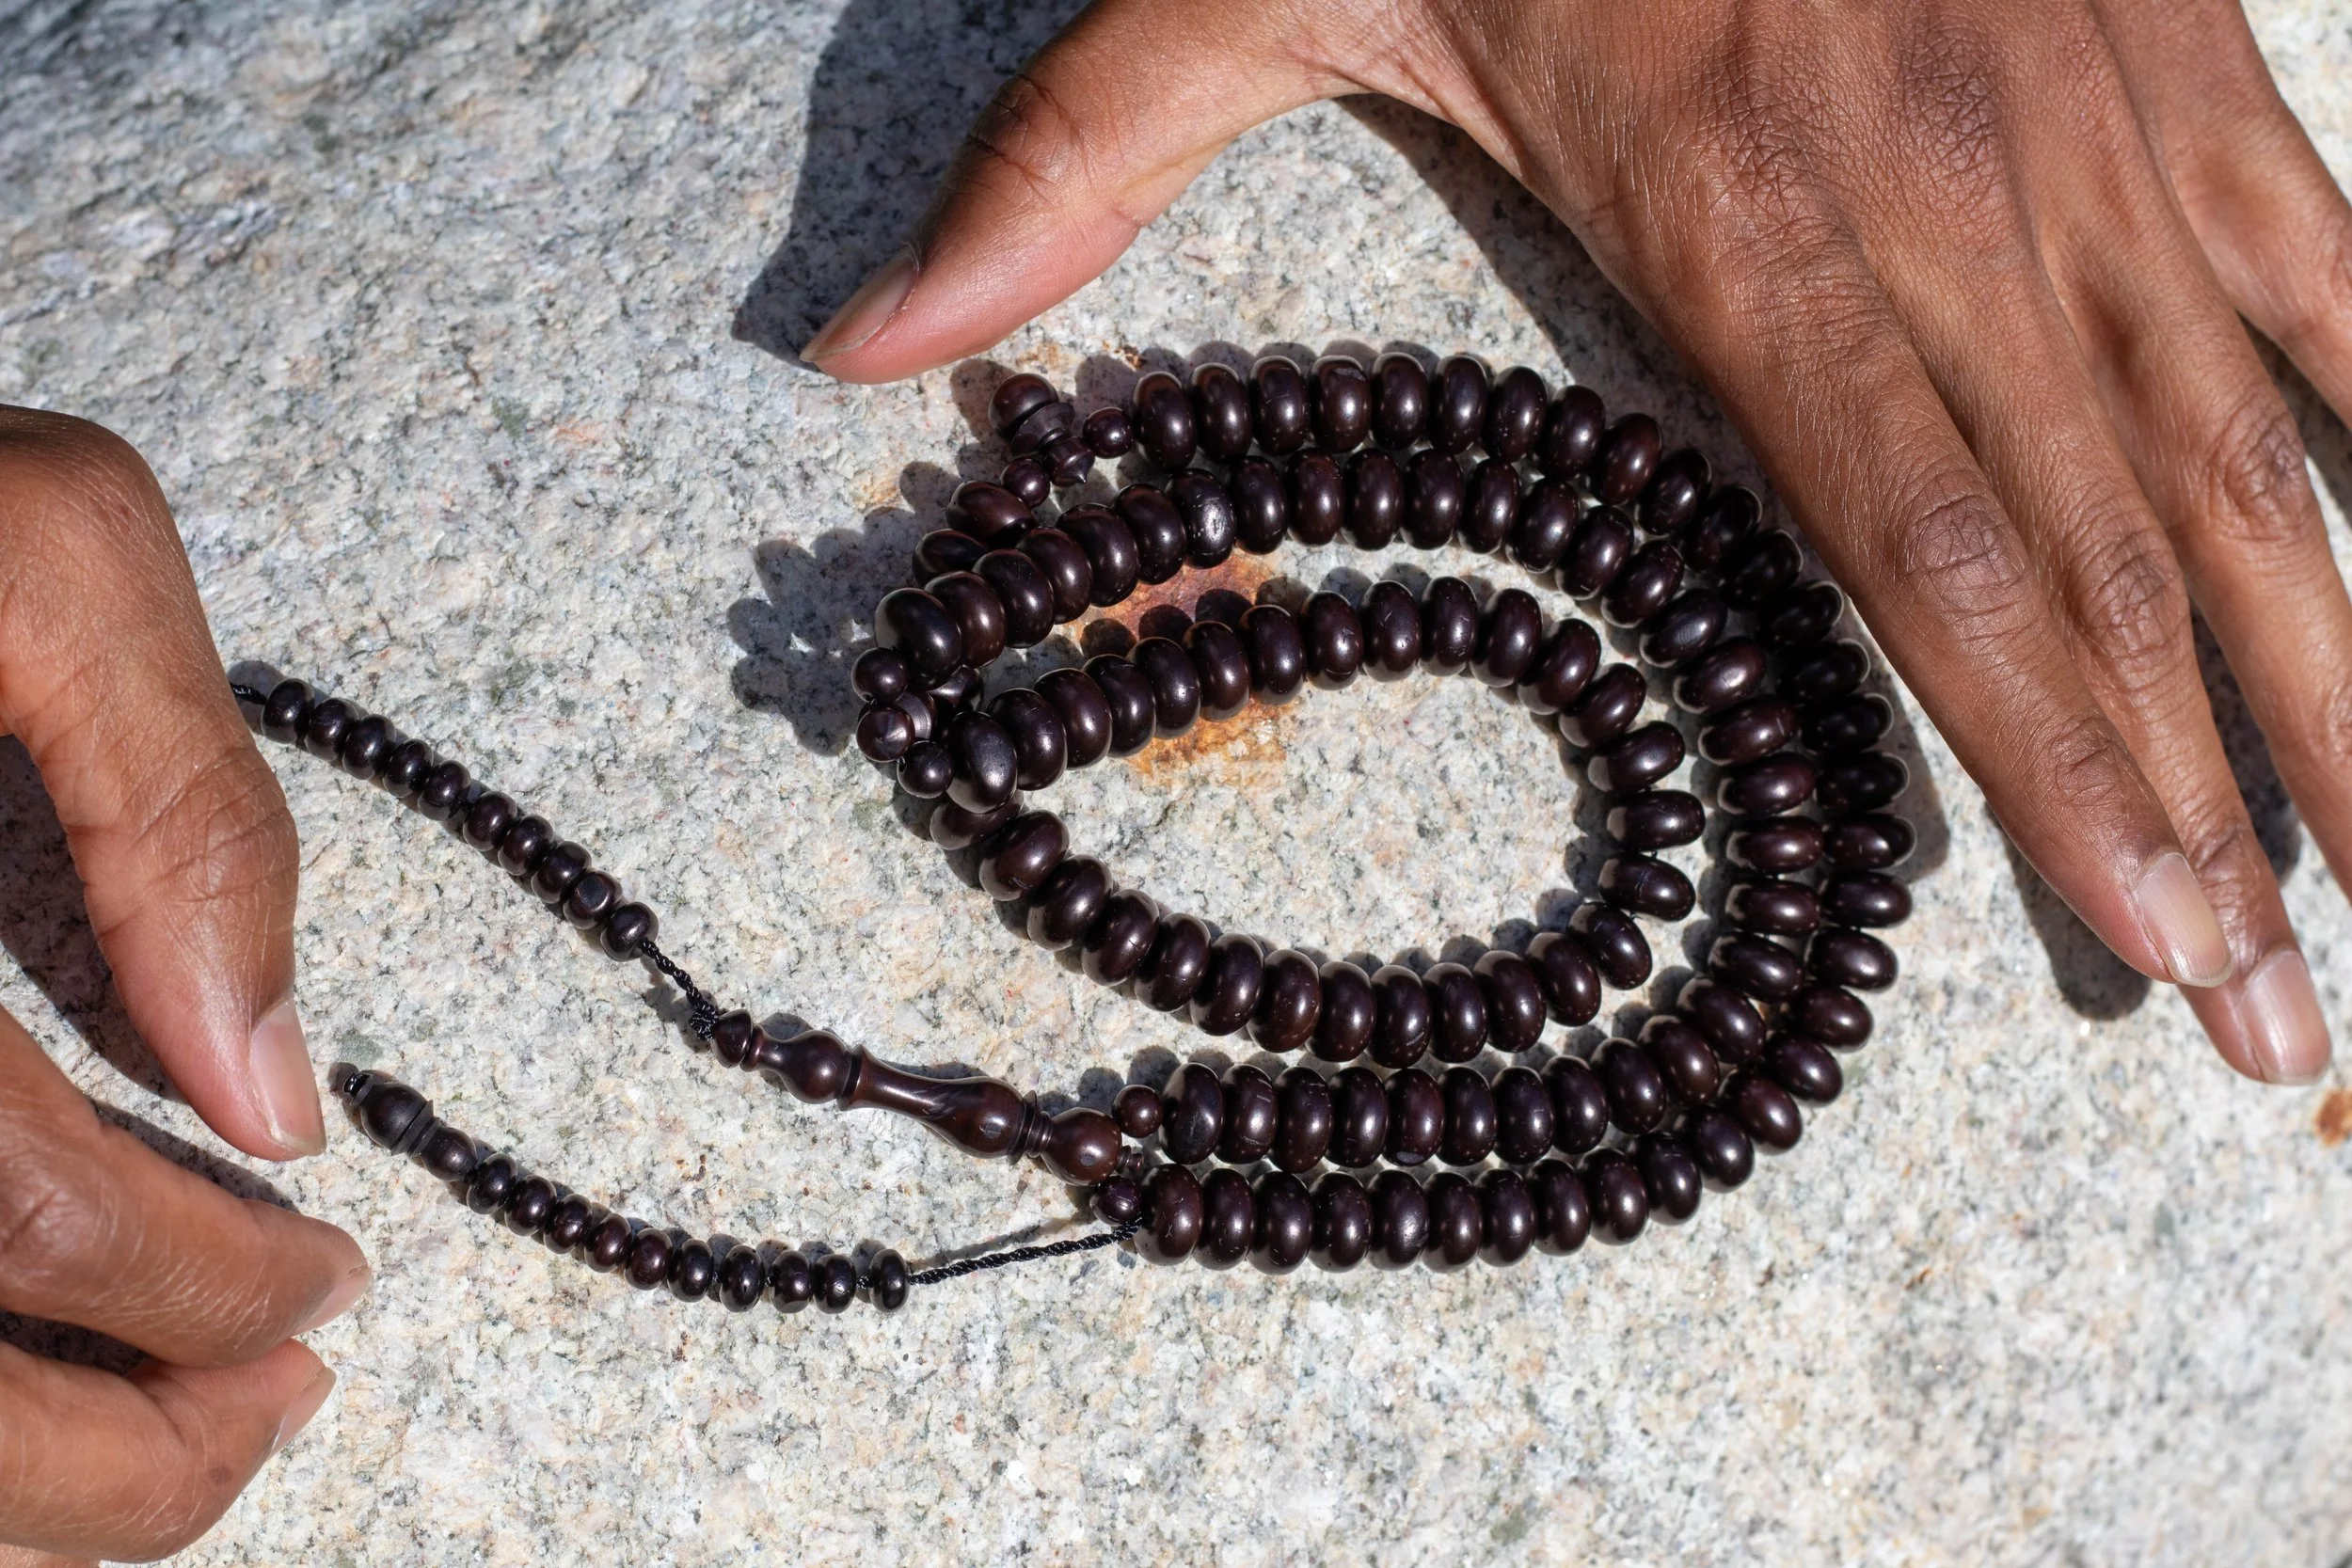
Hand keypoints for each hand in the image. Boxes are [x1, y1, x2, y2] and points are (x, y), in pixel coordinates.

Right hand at [0, 409, 367, 1561]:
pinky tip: (25, 1350)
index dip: (207, 1289)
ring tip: (179, 1428)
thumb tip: (268, 1089)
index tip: (330, 1283)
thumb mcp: (27, 547)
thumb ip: (178, 802)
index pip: (27, 1222)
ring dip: (15, 1483)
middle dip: (117, 1464)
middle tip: (276, 1406)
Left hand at [801, 0, 2350, 1085]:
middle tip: (2287, 1027)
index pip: (1926, 546)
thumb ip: (1072, 167)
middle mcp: (1962, 203)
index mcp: (1741, 219)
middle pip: (2114, 557)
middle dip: (2228, 803)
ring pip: (2263, 454)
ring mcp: (2102, 130)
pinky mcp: (2185, 56)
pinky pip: (2343, 280)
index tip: (2156, 940)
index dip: (2056, 758)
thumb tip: (856, 346)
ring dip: (2351, 685)